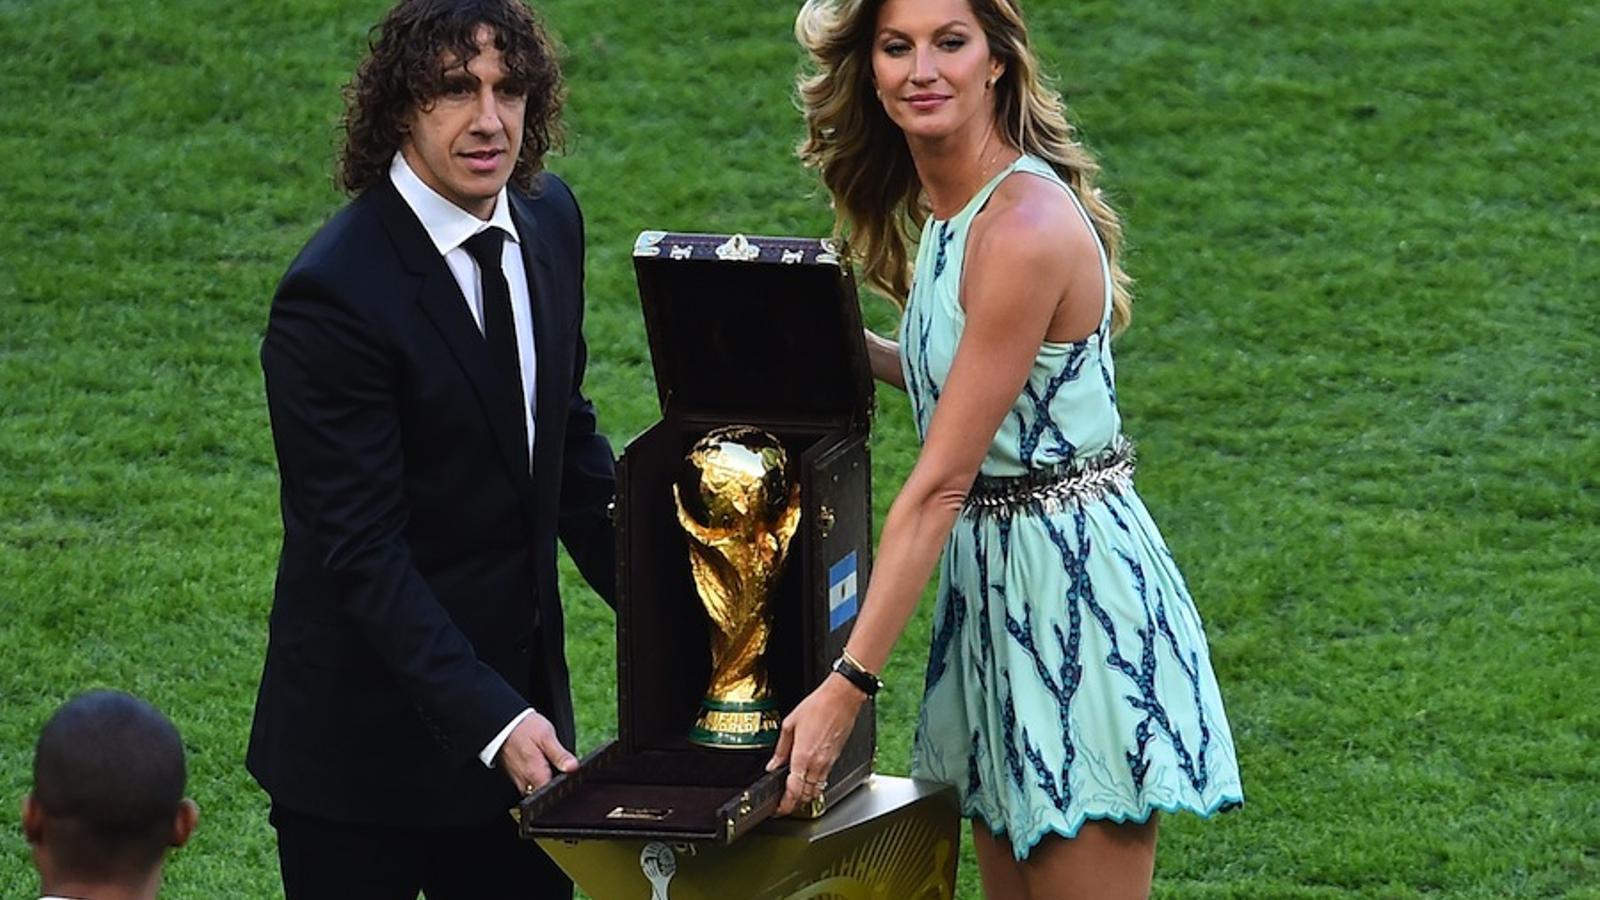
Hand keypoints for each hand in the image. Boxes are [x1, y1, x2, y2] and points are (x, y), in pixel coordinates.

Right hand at [497, 711, 578, 794]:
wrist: (503, 724)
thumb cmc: (524, 728)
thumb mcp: (547, 737)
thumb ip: (560, 755)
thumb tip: (573, 768)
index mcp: (536, 775)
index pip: (555, 792)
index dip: (565, 784)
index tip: (569, 773)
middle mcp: (526, 783)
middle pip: (546, 791)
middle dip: (555, 781)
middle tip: (557, 762)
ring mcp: (519, 782)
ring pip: (538, 788)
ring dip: (546, 778)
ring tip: (546, 759)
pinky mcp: (516, 777)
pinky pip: (530, 783)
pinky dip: (537, 775)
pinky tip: (539, 762)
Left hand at [767, 674, 866, 815]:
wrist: (842, 698)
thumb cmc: (818, 705)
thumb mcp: (790, 724)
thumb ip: (781, 749)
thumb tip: (773, 764)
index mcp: (803, 756)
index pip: (794, 790)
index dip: (785, 805)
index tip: (778, 810)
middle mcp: (817, 763)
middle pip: (806, 796)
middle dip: (794, 804)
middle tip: (784, 804)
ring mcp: (829, 762)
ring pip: (817, 790)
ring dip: (806, 796)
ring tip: (795, 794)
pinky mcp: (836, 758)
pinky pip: (824, 778)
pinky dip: (816, 784)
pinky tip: (809, 778)